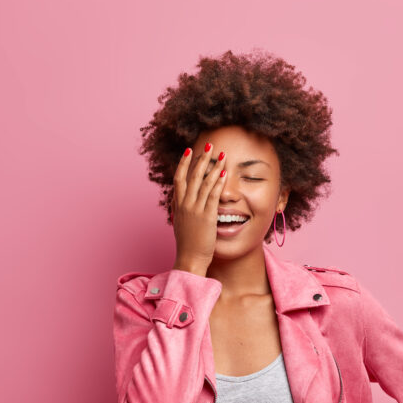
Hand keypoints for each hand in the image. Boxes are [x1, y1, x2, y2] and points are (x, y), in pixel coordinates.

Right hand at [171, 142, 226, 273]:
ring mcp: (195, 209)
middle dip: (201, 158)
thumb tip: (181, 199)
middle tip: (209, 144)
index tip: (189, 151)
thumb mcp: (181, 223)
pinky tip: (224, 172)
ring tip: (221, 153)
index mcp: (177, 205)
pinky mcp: (207, 216)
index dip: (184, 163)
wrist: (190, 258)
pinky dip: (218, 182)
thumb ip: (181, 209)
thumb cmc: (187, 244)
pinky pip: (213, 195)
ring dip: (213, 165)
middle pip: (192, 175)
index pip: (179, 178)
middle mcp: (185, 204)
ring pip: (204, 182)